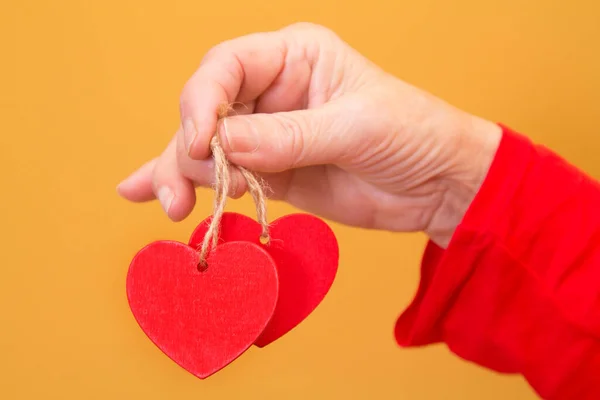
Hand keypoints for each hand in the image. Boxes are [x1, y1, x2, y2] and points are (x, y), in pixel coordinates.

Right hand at [117, 22, 500, 247]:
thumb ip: (289, 137)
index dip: (203, 103)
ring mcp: (268, 135)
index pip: (226, 67)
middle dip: (187, 152)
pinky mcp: (270, 173)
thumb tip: (224, 146)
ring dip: (181, 176)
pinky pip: (221, 177)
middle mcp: (272, 91)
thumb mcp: (356, 127)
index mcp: (293, 56)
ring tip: (175, 208)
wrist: (437, 184)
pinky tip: (145, 193)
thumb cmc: (412, 134)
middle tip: (182, 194)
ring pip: (204, 150)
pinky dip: (186, 185)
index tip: (201, 144)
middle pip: (205, 112)